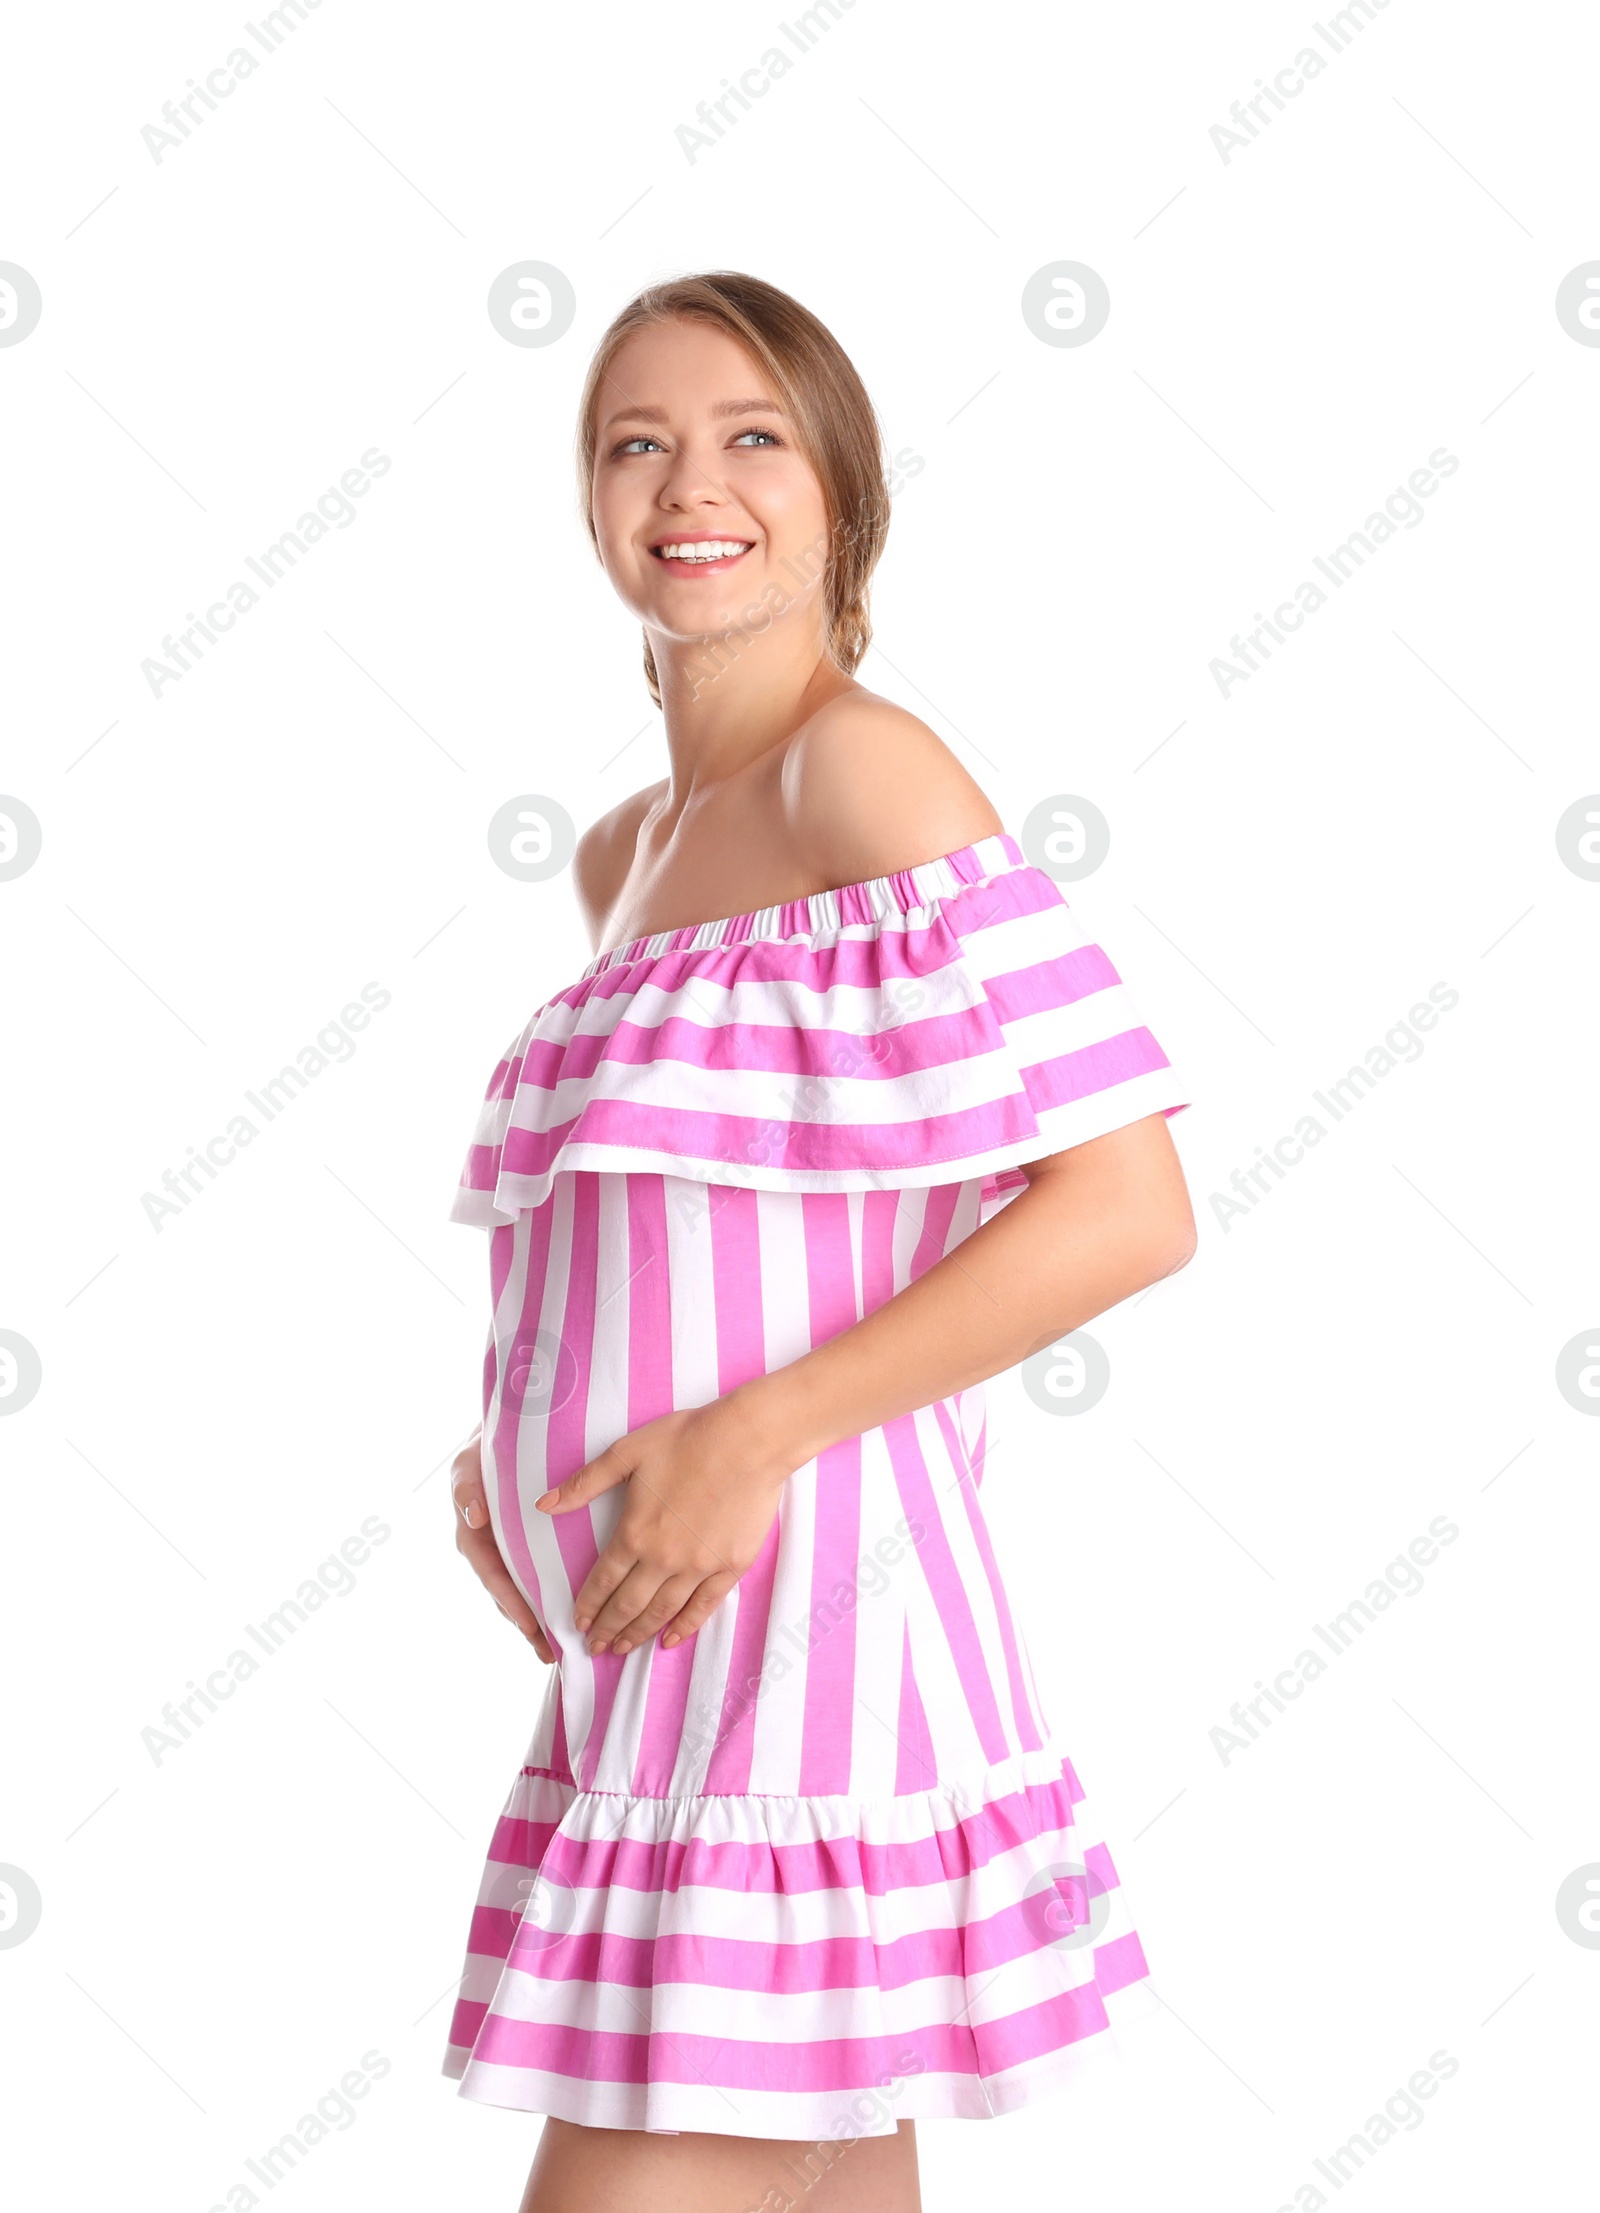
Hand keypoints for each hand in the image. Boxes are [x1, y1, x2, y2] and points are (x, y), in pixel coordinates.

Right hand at [451, 1428, 555, 1664]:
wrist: (505, 1438)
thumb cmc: (482, 1453)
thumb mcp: (466, 1466)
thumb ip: (465, 1489)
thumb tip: (475, 1517)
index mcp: (474, 1538)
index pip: (494, 1577)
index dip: (512, 1603)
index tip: (532, 1626)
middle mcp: (490, 1550)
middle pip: (509, 1596)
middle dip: (528, 1625)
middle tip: (552, 1652)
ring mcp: (508, 1552)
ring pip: (524, 1592)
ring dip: (540, 1620)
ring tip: (561, 1648)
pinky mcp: (527, 1548)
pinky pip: (538, 1576)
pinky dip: (550, 1598)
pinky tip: (570, 1615)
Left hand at [536, 1396, 794, 1656]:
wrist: (749, 1440)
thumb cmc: (688, 1439)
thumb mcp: (627, 1452)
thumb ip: (586, 1482)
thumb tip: (543, 1504)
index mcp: (635, 1532)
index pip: (603, 1580)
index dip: (588, 1605)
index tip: (578, 1624)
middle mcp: (663, 1558)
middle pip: (628, 1604)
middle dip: (607, 1629)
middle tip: (595, 1648)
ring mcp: (699, 1567)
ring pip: (662, 1612)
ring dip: (638, 1633)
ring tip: (622, 1650)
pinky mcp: (730, 1566)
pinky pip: (703, 1607)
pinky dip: (685, 1627)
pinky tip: (670, 1640)